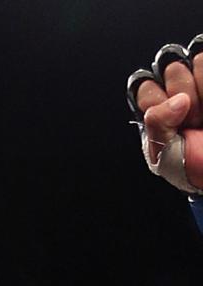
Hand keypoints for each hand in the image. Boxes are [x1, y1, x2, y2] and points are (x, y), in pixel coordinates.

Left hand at [131, 40, 202, 190]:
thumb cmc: (191, 166)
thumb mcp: (163, 153)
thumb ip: (157, 124)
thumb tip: (178, 100)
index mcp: (158, 111)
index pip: (147, 87)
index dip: (158, 102)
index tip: (170, 123)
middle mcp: (180, 93)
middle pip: (173, 70)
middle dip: (183, 96)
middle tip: (192, 121)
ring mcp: (202, 85)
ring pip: (199, 62)